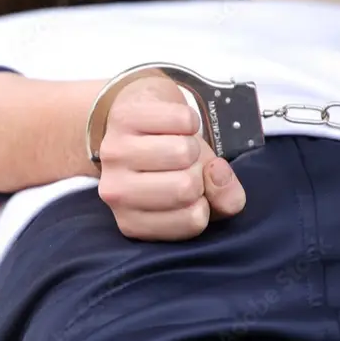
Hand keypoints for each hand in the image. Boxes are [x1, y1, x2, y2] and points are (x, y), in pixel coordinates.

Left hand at [97, 76, 246, 240]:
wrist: (139, 126)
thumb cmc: (171, 168)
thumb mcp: (204, 195)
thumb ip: (226, 200)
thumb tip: (218, 172)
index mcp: (133, 222)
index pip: (193, 222)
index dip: (205, 202)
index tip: (191, 191)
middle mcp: (114, 192)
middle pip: (186, 188)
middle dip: (198, 173)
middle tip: (183, 166)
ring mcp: (113, 154)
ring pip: (182, 152)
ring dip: (192, 145)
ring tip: (176, 146)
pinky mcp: (121, 118)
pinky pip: (181, 119)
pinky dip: (189, 120)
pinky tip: (172, 126)